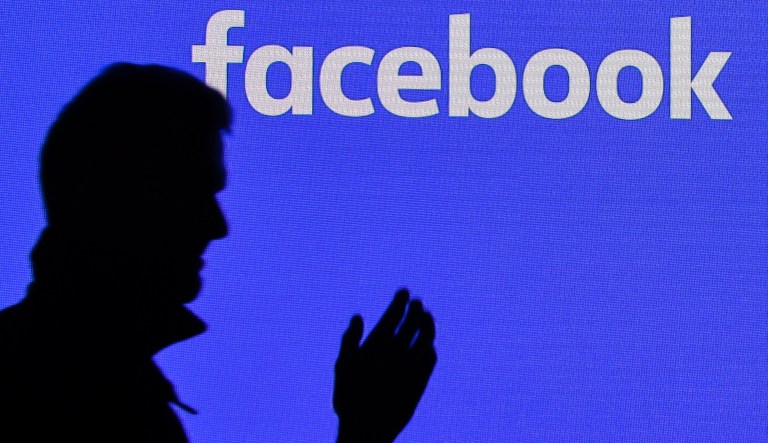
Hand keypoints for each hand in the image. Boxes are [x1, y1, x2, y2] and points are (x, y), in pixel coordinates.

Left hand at [334, 288, 436, 442]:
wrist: (363, 426)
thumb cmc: (349, 396)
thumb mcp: (344, 365)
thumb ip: (350, 341)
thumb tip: (357, 316)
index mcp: (376, 343)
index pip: (391, 317)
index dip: (398, 303)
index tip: (404, 291)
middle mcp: (394, 350)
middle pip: (408, 324)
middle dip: (414, 312)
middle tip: (417, 302)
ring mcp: (408, 363)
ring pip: (422, 339)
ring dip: (426, 327)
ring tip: (426, 316)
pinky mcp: (420, 379)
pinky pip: (428, 362)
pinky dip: (429, 353)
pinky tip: (426, 347)